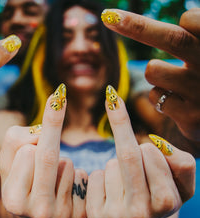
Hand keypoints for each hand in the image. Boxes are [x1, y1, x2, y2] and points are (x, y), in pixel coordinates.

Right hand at [0, 85, 86, 217]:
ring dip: (63, 162)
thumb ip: (15, 140)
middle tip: (59, 93)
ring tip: (52, 178)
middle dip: (53, 126)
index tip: (54, 99)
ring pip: (69, 166)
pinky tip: (67, 188)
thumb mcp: (8, 160)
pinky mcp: (80, 216)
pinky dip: (77, 174)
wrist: (34, 210)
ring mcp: (60, 216)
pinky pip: (84, 178)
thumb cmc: (21, 178)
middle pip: (50, 158)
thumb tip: (41, 131)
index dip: (32, 138)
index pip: (28, 153)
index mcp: (13, 200)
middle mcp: (37, 213)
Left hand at [86, 86, 194, 217]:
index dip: (147, 143)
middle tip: (112, 98)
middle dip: (119, 123)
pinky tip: (111, 193)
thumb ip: (183, 164)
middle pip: (127, 157)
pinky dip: (102, 176)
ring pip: (110, 166)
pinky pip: (95, 178)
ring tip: (126, 184)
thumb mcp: (183, 185)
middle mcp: (140, 214)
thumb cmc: (162, 198)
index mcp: (165, 202)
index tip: (135, 125)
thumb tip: (156, 144)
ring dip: (117, 165)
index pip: (150, 155)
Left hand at [101, 8, 199, 141]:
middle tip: (110, 17)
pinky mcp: (190, 116)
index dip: (164, 22)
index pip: (190, 21)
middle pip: (173, 40)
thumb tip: (185, 18)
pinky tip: (174, 101)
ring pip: (154, 71)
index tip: (127, 17)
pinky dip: (158, 97)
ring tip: (170, 80)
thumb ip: (193, 38)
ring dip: (153, 72)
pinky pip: (155, 97)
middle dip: (137, 27)